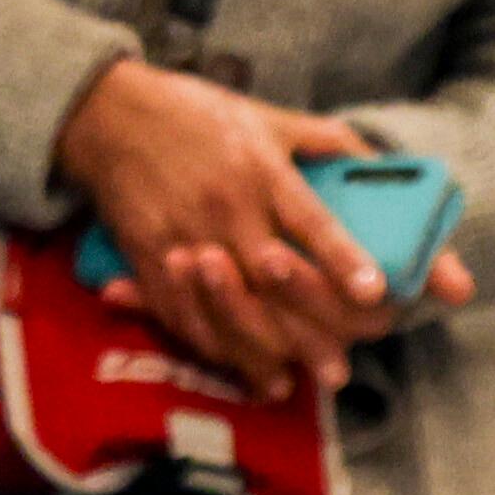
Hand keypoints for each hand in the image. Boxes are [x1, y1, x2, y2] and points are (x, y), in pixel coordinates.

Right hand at [51, 61, 418, 400]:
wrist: (111, 113)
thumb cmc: (200, 116)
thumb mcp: (269, 118)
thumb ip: (328, 143)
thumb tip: (383, 172)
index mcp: (262, 169)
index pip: (310, 219)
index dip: (342, 257)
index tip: (373, 292)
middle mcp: (226, 204)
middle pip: (271, 278)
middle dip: (307, 328)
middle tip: (339, 370)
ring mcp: (184, 233)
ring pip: (226, 306)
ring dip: (260, 350)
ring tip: (293, 380)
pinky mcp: (147, 254)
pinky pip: (180, 310)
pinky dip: (212, 346)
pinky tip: (242, 370)